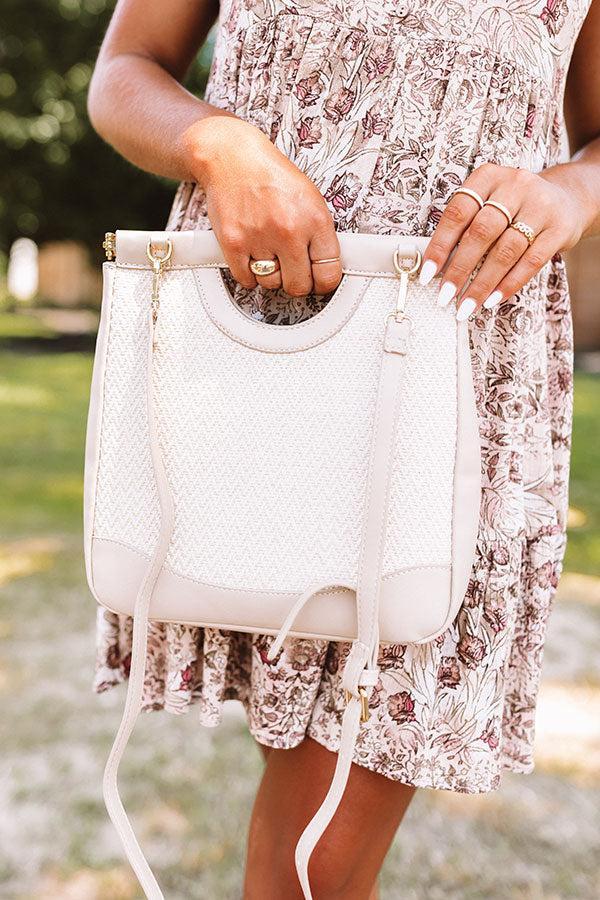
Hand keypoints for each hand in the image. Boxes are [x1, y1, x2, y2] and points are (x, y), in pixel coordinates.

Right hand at [185, 116, 341, 296]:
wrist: (233, 156)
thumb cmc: (272, 177)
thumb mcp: (311, 199)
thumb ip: (319, 235)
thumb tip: (325, 269)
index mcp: (315, 219)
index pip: (329, 273)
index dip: (324, 282)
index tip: (319, 281)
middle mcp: (289, 230)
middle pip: (299, 286)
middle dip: (297, 282)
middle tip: (293, 271)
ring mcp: (259, 238)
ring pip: (271, 284)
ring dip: (271, 275)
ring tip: (269, 252)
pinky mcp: (233, 243)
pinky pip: (246, 280)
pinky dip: (249, 274)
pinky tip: (252, 256)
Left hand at [418, 162, 587, 318]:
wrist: (566, 199)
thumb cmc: (515, 207)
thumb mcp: (489, 202)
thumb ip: (466, 225)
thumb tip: (437, 267)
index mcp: (489, 176)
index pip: (458, 212)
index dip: (440, 245)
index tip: (427, 274)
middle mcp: (515, 185)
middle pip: (481, 232)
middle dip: (459, 269)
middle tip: (445, 296)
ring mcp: (541, 206)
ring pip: (505, 250)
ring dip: (482, 283)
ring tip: (467, 305)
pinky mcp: (560, 228)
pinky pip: (531, 261)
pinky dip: (509, 284)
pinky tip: (493, 299)